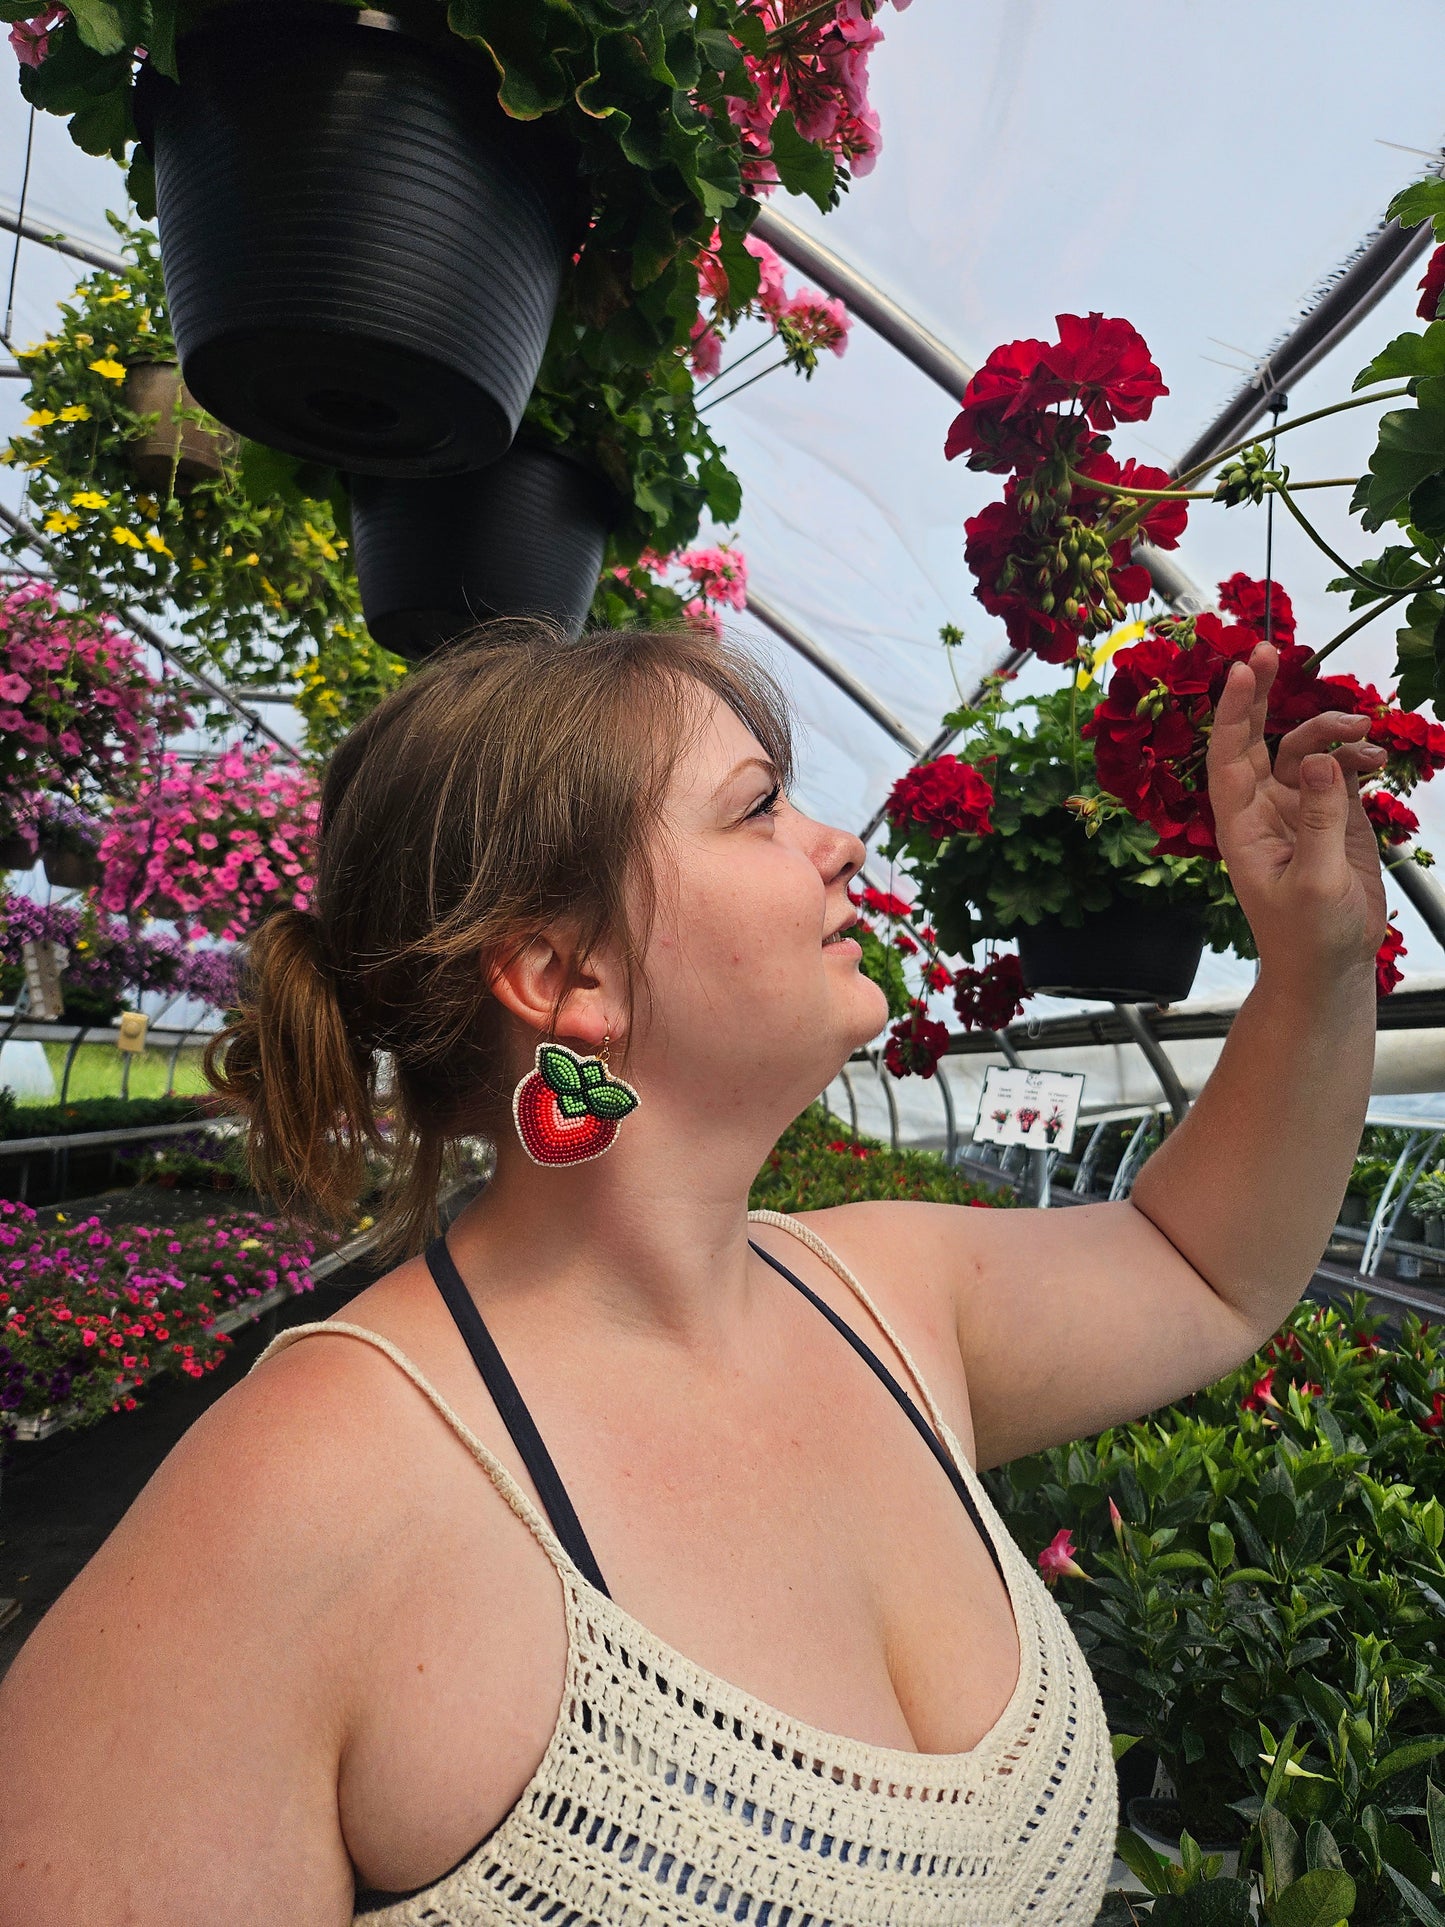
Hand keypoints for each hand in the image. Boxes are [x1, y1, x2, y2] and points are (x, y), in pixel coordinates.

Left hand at [1206, 642, 1387, 990]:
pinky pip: (1338, 769)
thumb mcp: (1317, 881)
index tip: (1243, 670)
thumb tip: (1318, 760)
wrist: (1330, 967)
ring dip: (1331, 731)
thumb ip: (1320, 819)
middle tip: (1271, 653)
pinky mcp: (1330, 815)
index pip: (1227, 757)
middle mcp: (1262, 809)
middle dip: (1262, 696)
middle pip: (1256, 739)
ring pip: (1305, 748)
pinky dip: (1356, 756)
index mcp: (1241, 826)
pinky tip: (1376, 758)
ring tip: (1363, 730)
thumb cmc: (1309, 936)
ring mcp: (1297, 808)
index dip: (1231, 713)